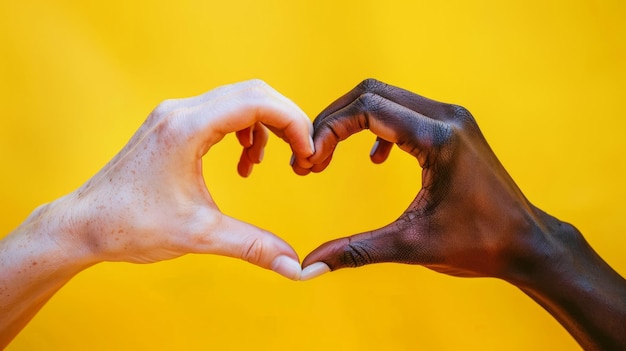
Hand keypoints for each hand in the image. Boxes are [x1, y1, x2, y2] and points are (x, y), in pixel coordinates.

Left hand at [65, 79, 313, 277]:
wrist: (83, 225)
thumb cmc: (130, 225)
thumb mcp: (199, 236)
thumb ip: (253, 246)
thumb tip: (296, 267)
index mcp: (188, 128)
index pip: (257, 102)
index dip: (292, 123)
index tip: (306, 153)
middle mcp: (180, 112)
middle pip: (252, 93)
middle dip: (284, 120)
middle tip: (300, 154)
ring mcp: (174, 115)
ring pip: (237, 100)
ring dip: (262, 126)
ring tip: (260, 164)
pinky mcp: (171, 125)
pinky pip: (220, 113)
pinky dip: (242, 131)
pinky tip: (241, 163)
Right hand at [297, 79, 625, 349]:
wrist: (527, 243)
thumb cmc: (479, 245)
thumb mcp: (411, 247)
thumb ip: (356, 251)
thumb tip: (310, 267)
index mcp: (437, 138)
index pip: (367, 109)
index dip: (328, 130)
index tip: (310, 162)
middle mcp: (446, 117)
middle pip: (371, 93)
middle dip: (333, 121)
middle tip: (312, 157)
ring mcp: (452, 118)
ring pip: (386, 98)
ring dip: (352, 122)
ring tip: (330, 156)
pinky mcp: (454, 127)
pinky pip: (403, 111)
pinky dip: (377, 127)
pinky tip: (376, 159)